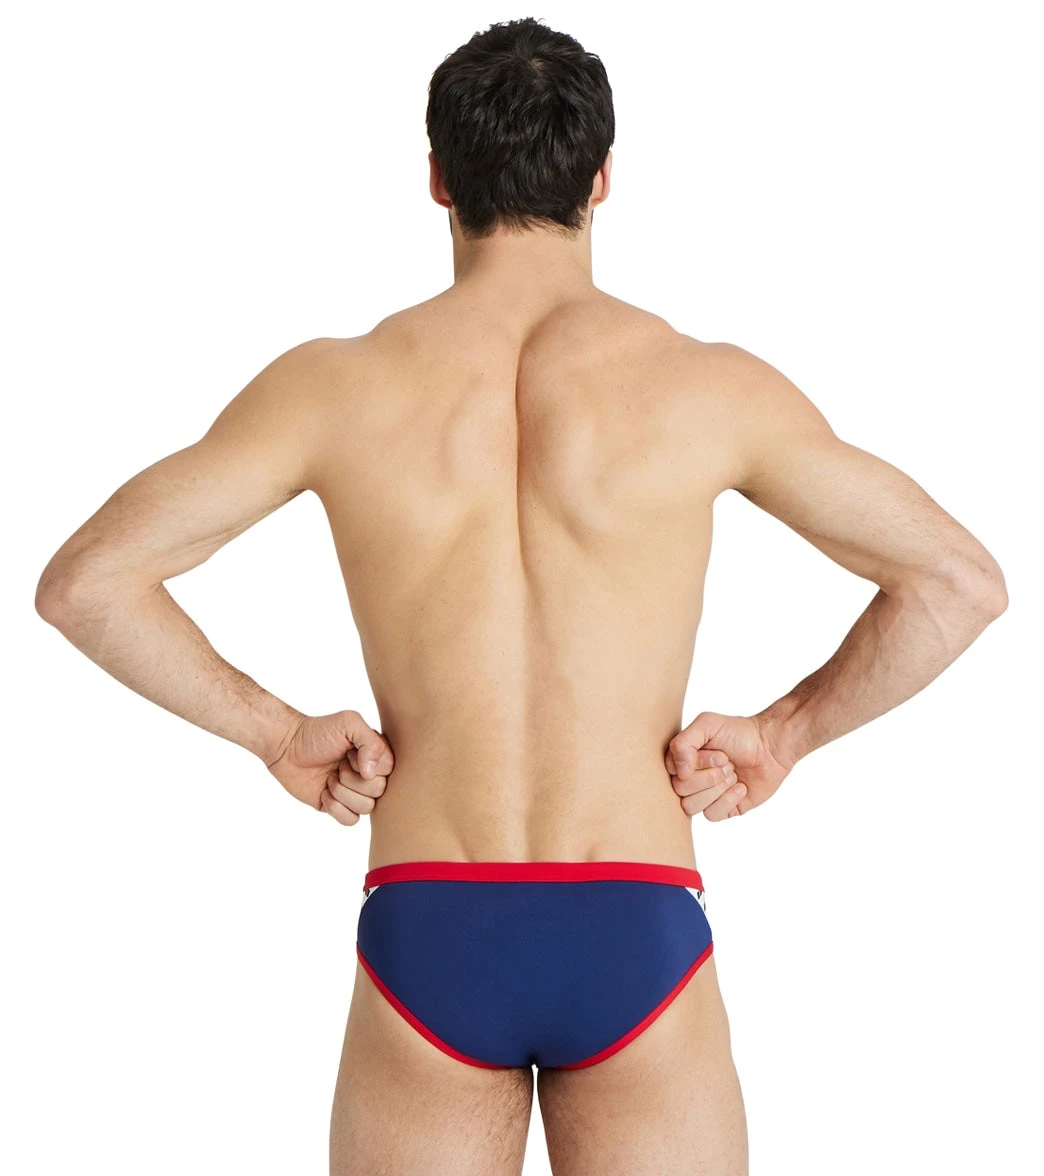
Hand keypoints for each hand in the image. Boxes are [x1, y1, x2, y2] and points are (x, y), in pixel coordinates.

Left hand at [266, 709, 394, 824]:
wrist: (287, 746)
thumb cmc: (318, 732)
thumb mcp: (349, 722)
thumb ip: (371, 742)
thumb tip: (372, 774)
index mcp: (376, 755)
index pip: (389, 770)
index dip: (368, 764)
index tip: (350, 752)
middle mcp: (369, 775)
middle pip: (379, 791)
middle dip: (352, 778)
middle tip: (337, 765)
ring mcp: (354, 793)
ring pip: (366, 808)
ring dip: (342, 792)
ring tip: (329, 778)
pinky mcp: (339, 807)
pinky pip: (351, 820)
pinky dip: (335, 807)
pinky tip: (324, 792)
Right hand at [665, 711, 793, 820]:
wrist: (771, 747)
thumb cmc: (740, 733)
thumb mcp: (707, 724)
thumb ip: (683, 742)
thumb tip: (680, 772)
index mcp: (683, 758)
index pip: (671, 770)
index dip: (695, 763)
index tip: (717, 750)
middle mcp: (691, 778)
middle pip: (680, 790)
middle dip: (708, 776)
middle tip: (728, 763)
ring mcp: (706, 795)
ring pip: (691, 806)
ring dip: (716, 789)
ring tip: (733, 775)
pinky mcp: (723, 809)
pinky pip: (711, 815)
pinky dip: (727, 800)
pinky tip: (741, 787)